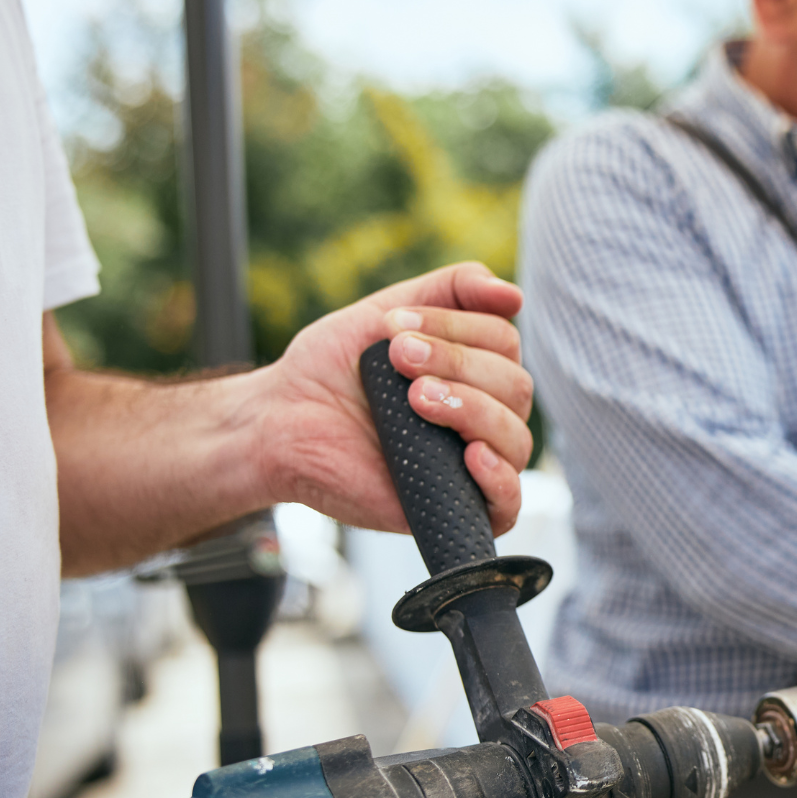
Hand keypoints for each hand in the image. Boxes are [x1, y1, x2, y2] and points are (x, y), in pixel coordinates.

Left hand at [252, 262, 533, 535]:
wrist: (280, 423)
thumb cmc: (332, 371)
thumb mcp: (390, 312)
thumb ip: (453, 290)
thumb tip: (515, 296)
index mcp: (476, 371)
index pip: (505, 342)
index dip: (457, 329)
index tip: (395, 329)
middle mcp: (484, 416)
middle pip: (516, 387)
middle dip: (458, 365)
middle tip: (399, 359)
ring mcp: (471, 463)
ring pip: (516, 439)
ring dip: (472, 411)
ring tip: (416, 400)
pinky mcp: (453, 507)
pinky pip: (509, 503)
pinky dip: (499, 478)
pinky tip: (471, 456)